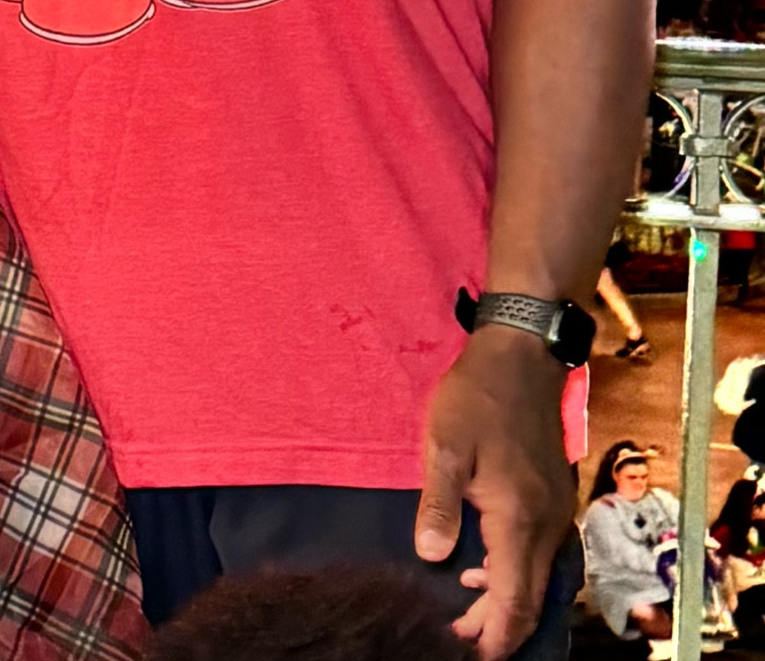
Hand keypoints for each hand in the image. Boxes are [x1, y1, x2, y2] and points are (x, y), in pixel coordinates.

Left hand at [415, 328, 572, 659]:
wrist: (522, 355)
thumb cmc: (477, 397)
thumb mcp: (443, 446)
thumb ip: (438, 505)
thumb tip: (431, 556)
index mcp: (519, 519)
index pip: (513, 600)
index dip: (492, 636)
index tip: (468, 653)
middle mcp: (548, 524)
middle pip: (531, 598)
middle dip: (500, 627)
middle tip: (462, 639)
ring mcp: (557, 511)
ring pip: (539, 578)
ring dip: (509, 601)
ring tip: (468, 608)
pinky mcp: (555, 498)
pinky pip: (542, 555)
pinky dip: (517, 573)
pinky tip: (486, 564)